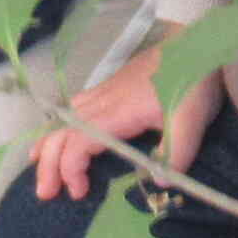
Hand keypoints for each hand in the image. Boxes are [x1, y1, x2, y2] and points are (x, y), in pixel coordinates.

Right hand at [32, 44, 214, 203]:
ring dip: (49, 143)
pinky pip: (74, 106)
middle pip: (61, 131)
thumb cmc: (194, 81)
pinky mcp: (111, 86)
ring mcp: (104, 91)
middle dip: (47, 163)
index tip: (79, 192)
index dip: (70, 168)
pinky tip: (62, 133)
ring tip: (40, 166)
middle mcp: (103, 101)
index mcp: (118, 112)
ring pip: (63, 117)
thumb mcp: (192, 119)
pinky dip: (60, 125)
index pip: (77, 142)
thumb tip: (159, 181)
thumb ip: (177, 151)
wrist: (197, 44)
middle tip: (46, 193)